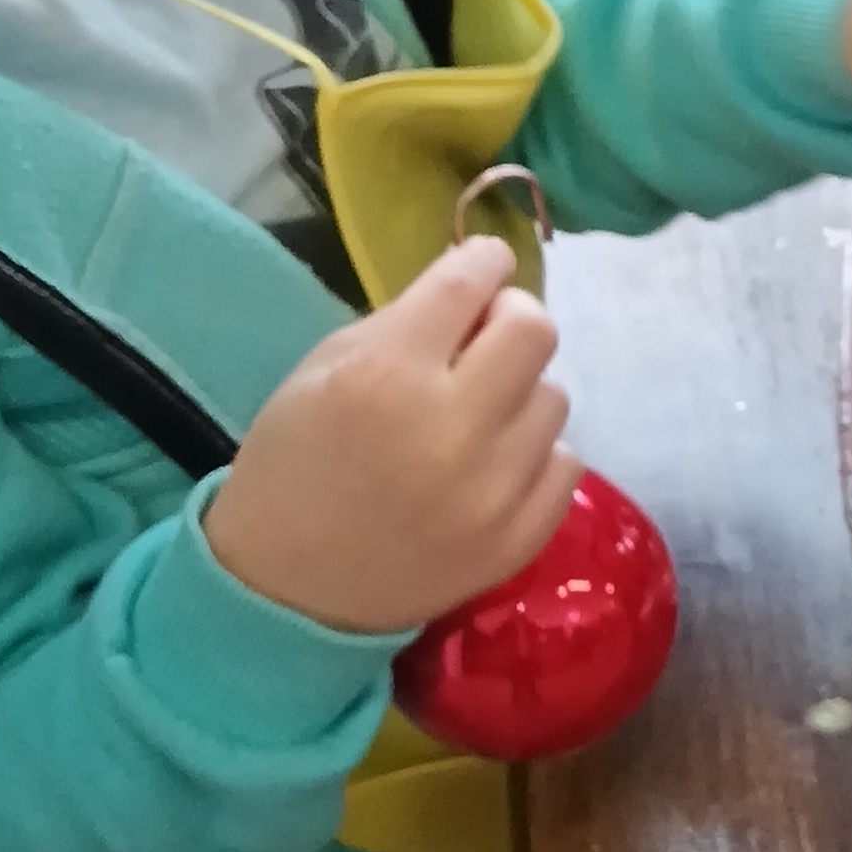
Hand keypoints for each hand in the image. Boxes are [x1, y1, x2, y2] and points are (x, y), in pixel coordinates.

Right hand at [205, 237, 575, 638]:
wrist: (285, 590)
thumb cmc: (293, 466)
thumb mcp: (321, 370)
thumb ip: (402, 323)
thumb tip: (476, 291)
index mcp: (387, 374)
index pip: (471, 282)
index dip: (486, 261)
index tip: (486, 265)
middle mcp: (451, 427)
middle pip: (535, 331)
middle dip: (511, 320)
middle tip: (483, 340)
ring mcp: (492, 491)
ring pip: (554, 398)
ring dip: (519, 394)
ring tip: (477, 416)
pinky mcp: (517, 540)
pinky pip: (565, 465)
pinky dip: (534, 455)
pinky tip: (492, 465)